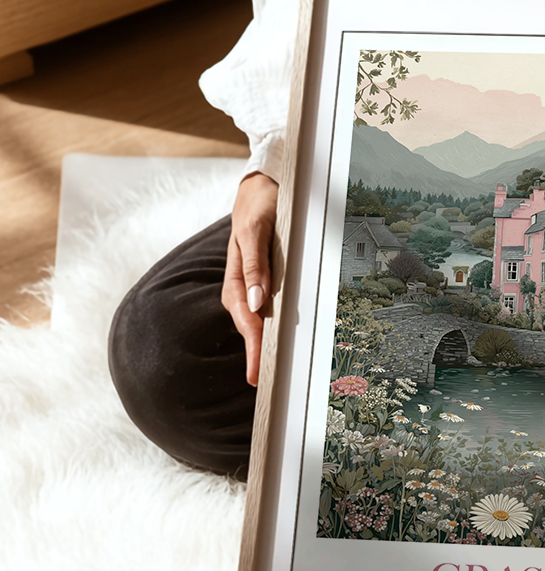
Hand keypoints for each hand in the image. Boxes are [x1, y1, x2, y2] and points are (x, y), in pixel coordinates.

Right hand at [222, 172, 278, 386]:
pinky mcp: (266, 281)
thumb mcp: (256, 228)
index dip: (252, 348)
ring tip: (272, 373)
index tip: (256, 374)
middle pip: (251, 327)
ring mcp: (255, 284)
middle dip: (258, 356)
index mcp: (238, 276)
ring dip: (264, 346)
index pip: (246, 320)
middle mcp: (244, 285)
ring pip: (259, 321)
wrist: (263, 185)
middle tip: (266, 385)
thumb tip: (256, 302)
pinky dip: (273, 328)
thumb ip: (255, 263)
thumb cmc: (259, 204)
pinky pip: (269, 310)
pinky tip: (281, 342)